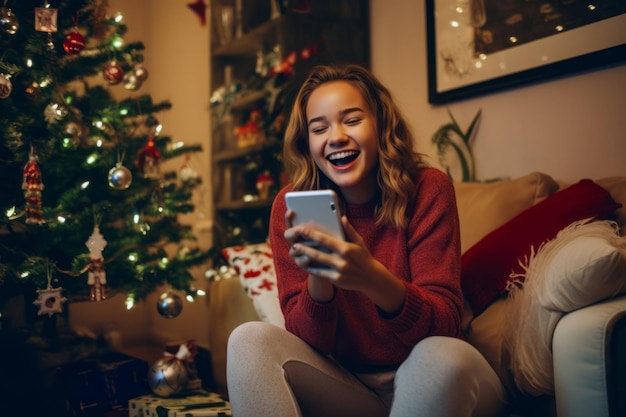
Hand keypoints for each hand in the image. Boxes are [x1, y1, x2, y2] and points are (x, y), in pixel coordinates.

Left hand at [285, 211, 405, 312]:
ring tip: (296, 253)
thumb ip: (349, 230)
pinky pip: (320, 273)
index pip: (325, 240)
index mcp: (345, 248)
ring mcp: (338, 271)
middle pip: (318, 253)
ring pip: (317, 264)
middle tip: (294, 243)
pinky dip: (311, 268)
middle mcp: (341, 260)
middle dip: (304, 247)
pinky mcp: (336, 280)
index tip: (302, 229)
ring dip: (305, 258)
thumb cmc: (364, 257)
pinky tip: (304, 263)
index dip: (311, 234)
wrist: (371, 278)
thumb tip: (342, 217)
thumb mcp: (359, 241)